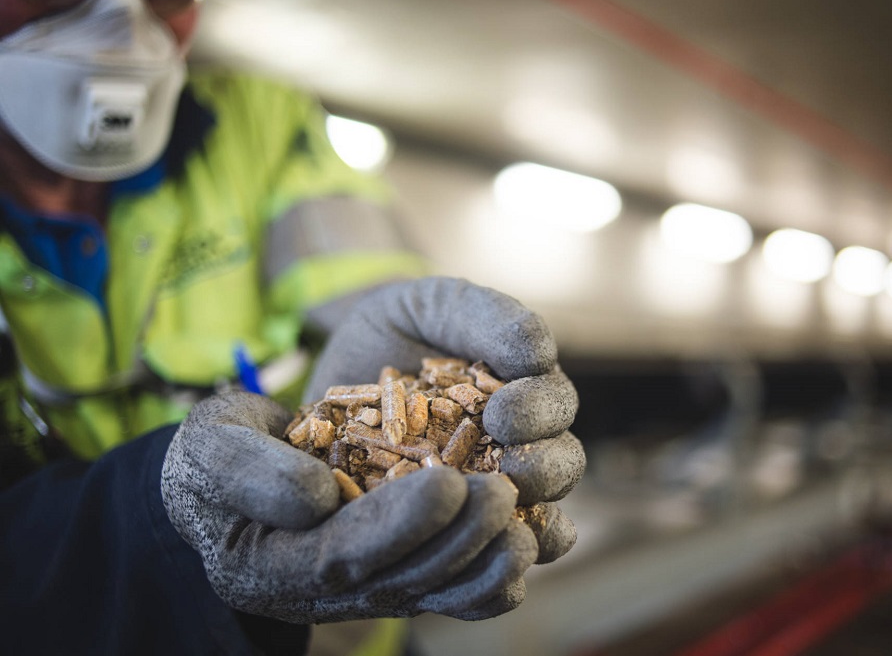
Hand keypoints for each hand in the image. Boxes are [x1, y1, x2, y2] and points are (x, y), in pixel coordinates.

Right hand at [161, 391, 536, 622]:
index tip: (448, 485)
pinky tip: (537, 539)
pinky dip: (497, 574)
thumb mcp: (209, 444)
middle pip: (402, 579)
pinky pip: (456, 590)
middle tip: (502, 494)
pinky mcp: (402, 570)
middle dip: (458, 540)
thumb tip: (318, 496)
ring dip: (488, 566)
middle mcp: (324, 589)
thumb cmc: (218, 455)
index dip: (398, 525)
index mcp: (266, 564)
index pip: (340, 555)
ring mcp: (369, 584)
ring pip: (438, 593)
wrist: (238, 470)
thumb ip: (250, 468)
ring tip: (529, 528)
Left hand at [305, 277, 586, 562]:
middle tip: (510, 470)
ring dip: (528, 528)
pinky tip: (470, 569)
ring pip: (538, 524)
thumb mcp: (439, 304)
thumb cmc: (401, 326)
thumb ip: (490, 317)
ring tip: (497, 526)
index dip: (541, 413)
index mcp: (527, 393)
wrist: (339, 359)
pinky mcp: (447, 531)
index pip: (556, 407)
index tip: (503, 413)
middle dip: (542, 471)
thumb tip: (541, 355)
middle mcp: (519, 447)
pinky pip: (488, 564)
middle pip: (560, 469)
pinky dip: (492, 574)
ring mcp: (485, 494)